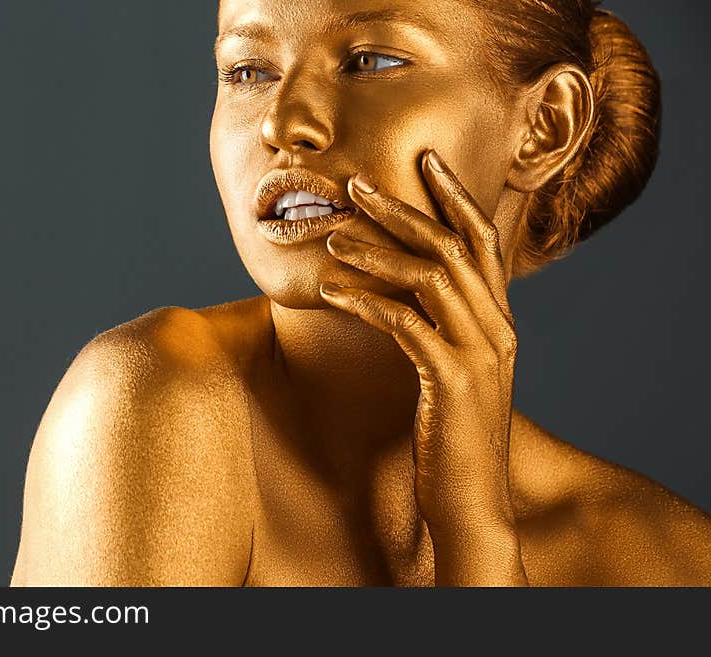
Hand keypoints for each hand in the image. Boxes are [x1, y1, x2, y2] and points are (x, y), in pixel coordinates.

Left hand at [319, 150, 524, 583]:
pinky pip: (404, 322)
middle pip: (453, 246)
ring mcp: (480, 353)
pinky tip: (331, 291)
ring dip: (376, 251)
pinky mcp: (453, 379)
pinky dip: (365, 300)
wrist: (469, 499)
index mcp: (499, 322)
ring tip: (332, 238)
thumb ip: (441, 330)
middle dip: (404, 209)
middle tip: (357, 184)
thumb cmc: (452, 436)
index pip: (484, 241)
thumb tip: (405, 296)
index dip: (457, 195)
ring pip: (429, 276)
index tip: (425, 160)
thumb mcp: (454, 372)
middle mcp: (498, 329)